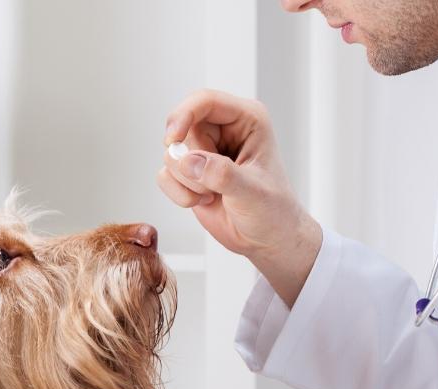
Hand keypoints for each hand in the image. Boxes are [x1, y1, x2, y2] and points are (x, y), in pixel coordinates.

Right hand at [157, 89, 321, 306]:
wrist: (267, 239)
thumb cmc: (272, 211)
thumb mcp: (252, 192)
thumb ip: (222, 174)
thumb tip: (188, 160)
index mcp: (246, 120)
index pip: (204, 101)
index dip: (183, 116)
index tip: (171, 140)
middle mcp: (223, 131)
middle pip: (182, 129)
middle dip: (189, 163)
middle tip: (212, 185)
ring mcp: (204, 152)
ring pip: (171, 155)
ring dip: (186, 182)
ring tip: (212, 194)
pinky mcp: (190, 173)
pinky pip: (165, 176)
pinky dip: (178, 194)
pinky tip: (203, 201)